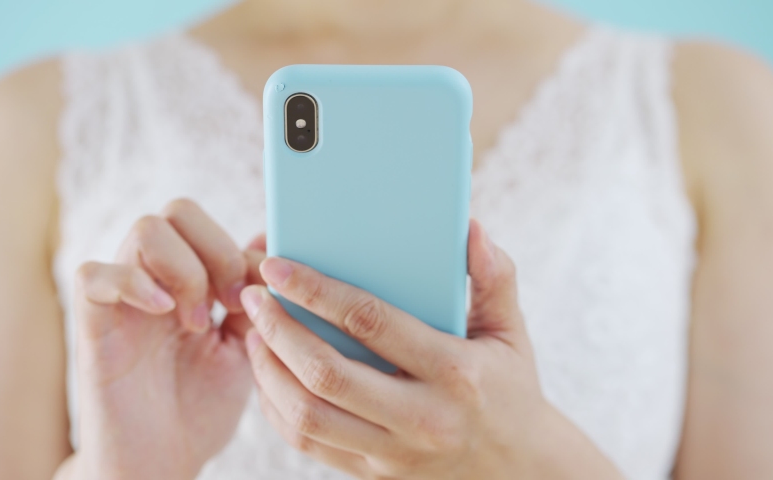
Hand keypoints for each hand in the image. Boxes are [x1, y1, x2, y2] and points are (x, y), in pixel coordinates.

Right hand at [61, 199, 261, 479]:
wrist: (161, 463)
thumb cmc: (200, 407)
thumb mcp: (244, 345)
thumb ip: (254, 295)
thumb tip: (268, 237)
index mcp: (189, 279)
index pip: (210, 223)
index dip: (241, 251)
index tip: (259, 297)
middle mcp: (154, 279)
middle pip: (178, 210)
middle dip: (216, 248)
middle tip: (230, 301)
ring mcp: (123, 298)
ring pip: (146, 229)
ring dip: (185, 270)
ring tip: (197, 322)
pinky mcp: (93, 324)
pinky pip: (95, 274)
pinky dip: (134, 283)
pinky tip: (165, 313)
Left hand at [240, 220, 622, 478]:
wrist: (519, 471)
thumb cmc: (510, 390)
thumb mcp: (511, 332)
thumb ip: (495, 278)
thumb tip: (470, 229)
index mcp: (453, 372)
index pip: (371, 322)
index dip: (316, 291)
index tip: (278, 266)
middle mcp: (420, 418)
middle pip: (326, 373)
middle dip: (278, 329)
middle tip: (254, 295)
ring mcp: (394, 453)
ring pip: (308, 415)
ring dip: (268, 371)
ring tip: (253, 333)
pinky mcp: (373, 474)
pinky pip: (310, 445)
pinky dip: (278, 409)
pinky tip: (269, 375)